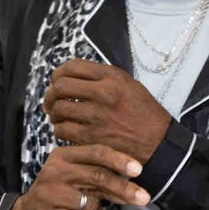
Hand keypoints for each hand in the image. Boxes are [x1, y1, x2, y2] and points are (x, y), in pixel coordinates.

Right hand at [3, 144, 149, 209]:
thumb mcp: (78, 176)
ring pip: (92, 203)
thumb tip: (135, 178)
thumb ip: (101, 175)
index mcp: (63, 156)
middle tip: (144, 198)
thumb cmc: (62, 192)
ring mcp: (48, 194)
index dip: (119, 160)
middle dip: (124, 189)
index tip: (139, 170)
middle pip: (98, 177)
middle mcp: (54, 171)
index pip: (96, 152)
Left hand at [44, 59, 171, 163]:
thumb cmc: (144, 113)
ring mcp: (97, 116)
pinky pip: (62, 130)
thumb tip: (73, 78)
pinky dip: (60, 130)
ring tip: (60, 118)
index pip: (72, 67)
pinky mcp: (91, 137)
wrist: (158, 142)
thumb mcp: (130, 85)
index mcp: (113, 77)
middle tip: (52, 102)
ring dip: (55, 114)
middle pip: (60, 87)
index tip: (57, 82)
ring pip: (58, 109)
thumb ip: (104, 79)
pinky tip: (67, 131)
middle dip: (50, 95)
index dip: (58, 74)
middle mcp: (104, 93)